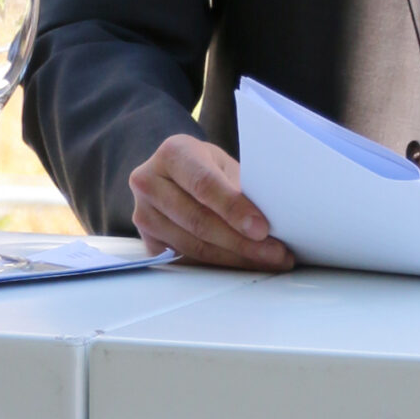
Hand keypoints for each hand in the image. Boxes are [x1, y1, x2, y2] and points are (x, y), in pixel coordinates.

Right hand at [128, 134, 293, 270]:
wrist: (174, 176)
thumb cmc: (206, 167)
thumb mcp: (224, 165)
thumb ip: (241, 187)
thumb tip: (273, 219)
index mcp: (173, 153)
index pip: (204, 185)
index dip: (234, 209)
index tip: (262, 229)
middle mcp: (149, 182)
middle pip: (199, 221)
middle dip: (242, 242)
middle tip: (276, 252)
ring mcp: (143, 214)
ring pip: (194, 246)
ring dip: (236, 258)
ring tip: (269, 260)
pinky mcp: (148, 241)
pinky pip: (188, 259)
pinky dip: (220, 264)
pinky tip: (245, 263)